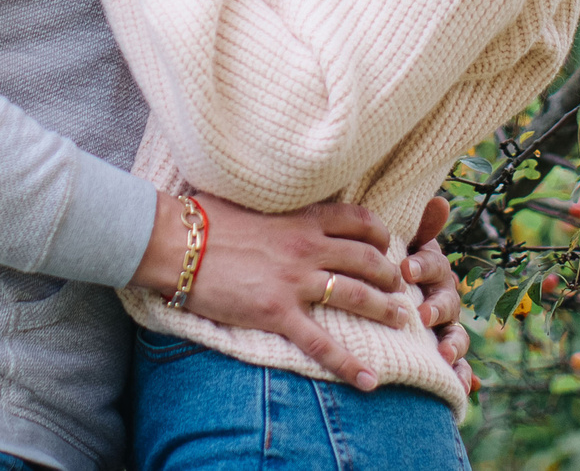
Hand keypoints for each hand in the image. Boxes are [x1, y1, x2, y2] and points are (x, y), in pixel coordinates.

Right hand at [131, 191, 416, 391]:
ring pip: (356, 295)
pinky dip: (349, 363)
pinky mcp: (277, 312)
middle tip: (402, 288)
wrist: (177, 242)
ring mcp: (294, 281)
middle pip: (366, 258)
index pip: (356, 220)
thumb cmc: (203, 219)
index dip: (379, 233)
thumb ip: (275, 208)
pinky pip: (322, 342)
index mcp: (300, 218)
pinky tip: (370, 379)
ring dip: (385, 309)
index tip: (388, 245)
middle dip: (391, 274)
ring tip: (402, 320)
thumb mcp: (249, 202)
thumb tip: (278, 208)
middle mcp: (306, 247)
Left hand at [405, 195, 474, 390]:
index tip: (407, 268)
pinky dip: (464, 376)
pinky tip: (465, 387)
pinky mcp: (441, 351)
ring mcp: (443, 326)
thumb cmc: (390, 264)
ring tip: (444, 356)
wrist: (380, 291)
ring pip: (456, 335)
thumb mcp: (399, 243)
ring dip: (454, 345)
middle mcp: (442, 297)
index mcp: (431, 270)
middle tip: (422, 315)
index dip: (423, 266)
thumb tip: (439, 201)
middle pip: (448, 302)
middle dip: (437, 308)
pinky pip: (458, 365)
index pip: (434, 266)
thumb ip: (418, 225)